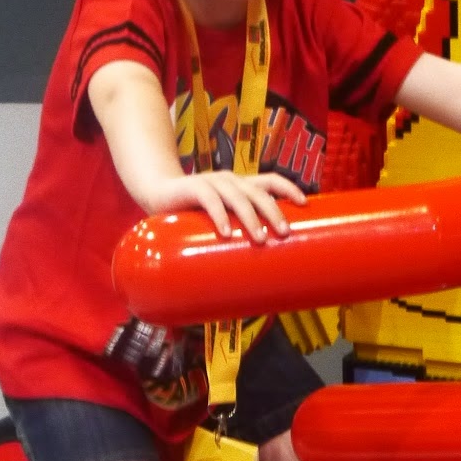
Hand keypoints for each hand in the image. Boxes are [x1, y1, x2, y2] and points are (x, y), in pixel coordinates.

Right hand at [145, 169, 307, 240]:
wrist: (155, 192)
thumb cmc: (191, 212)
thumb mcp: (217, 222)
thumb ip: (233, 238)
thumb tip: (253, 279)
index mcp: (241, 185)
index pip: (271, 180)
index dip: (289, 189)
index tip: (304, 204)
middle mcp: (230, 181)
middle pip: (259, 192)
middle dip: (274, 212)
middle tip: (284, 233)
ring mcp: (212, 182)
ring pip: (238, 197)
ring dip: (252, 217)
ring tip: (261, 238)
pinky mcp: (192, 187)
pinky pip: (210, 199)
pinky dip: (219, 215)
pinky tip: (225, 232)